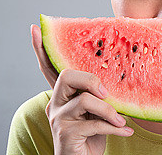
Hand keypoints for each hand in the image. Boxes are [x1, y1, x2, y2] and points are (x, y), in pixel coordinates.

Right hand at [31, 24, 133, 153]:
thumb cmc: (94, 134)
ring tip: (121, 121)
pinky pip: (95, 123)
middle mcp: (56, 103)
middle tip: (105, 93)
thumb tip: (122, 75)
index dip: (41, 49)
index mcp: (63, 94)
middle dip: (91, 80)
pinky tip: (126, 130)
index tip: (35, 28)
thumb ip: (101, 94)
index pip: (50, 68)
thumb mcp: (99, 109)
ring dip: (109, 111)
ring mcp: (59, 119)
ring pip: (85, 100)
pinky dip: (114, 128)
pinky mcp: (66, 135)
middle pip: (67, 76)